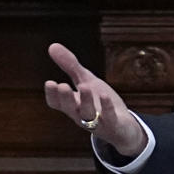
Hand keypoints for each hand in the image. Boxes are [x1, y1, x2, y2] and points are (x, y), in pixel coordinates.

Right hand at [43, 42, 145, 157]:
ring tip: (84, 86)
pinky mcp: (113, 125)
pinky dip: (107, 108)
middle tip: (62, 85)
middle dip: (65, 98)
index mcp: (73, 104)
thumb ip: (70, 66)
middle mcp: (82, 115)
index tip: (49, 83)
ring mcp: (97, 122)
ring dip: (86, 101)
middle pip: (70, 108)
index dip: (52, 95)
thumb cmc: (100, 103)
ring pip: (88, 114)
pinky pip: (109, 118)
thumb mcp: (85, 80)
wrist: (123, 127)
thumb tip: (52, 46)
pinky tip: (105, 96)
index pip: (57, 103)